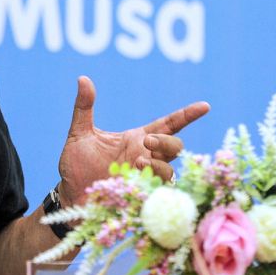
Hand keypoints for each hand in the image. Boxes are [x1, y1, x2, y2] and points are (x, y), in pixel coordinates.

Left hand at [56, 76, 208, 205]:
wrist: (71, 195)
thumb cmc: (77, 165)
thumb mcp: (79, 134)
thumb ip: (84, 108)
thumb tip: (83, 78)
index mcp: (136, 139)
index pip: (167, 124)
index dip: (186, 115)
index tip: (204, 106)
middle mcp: (145, 157)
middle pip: (175, 146)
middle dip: (167, 142)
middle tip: (148, 142)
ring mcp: (145, 178)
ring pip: (170, 170)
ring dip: (159, 164)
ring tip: (138, 163)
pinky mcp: (141, 196)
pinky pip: (160, 192)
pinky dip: (155, 185)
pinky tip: (140, 181)